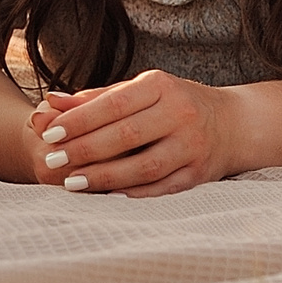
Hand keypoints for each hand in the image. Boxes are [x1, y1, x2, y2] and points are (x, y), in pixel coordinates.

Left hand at [27, 68, 237, 197]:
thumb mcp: (139, 91)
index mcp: (161, 85)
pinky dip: (132, 194)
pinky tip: (106, 197)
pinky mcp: (199, 174)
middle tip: (52, 162)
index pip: (114, 104)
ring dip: (104, 177)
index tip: (50, 134)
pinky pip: (161, 188)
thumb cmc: (172, 103)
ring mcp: (192, 146)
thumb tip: (50, 102)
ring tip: (72, 183)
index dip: (80, 120)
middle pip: (126, 136)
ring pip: (143, 167)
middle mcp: (181, 113)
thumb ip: (94, 99)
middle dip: (85, 150)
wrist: (231, 124)